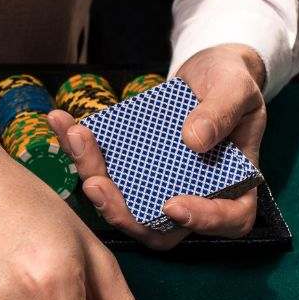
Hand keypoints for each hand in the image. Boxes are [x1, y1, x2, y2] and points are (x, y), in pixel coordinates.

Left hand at [47, 44, 267, 249]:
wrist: (204, 72)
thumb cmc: (230, 83)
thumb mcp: (235, 88)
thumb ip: (222, 113)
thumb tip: (194, 140)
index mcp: (234, 188)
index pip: (227, 220)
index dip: (200, 221)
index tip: (173, 205)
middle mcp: (193, 198)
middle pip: (159, 227)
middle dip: (122, 212)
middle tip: (95, 184)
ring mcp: (157, 190)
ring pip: (123, 205)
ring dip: (93, 178)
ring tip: (76, 139)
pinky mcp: (130, 174)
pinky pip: (104, 172)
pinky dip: (80, 151)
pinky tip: (63, 123)